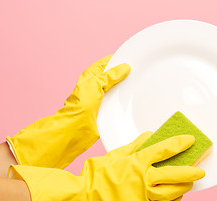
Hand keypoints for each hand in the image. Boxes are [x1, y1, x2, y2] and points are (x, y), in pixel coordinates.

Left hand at [7, 55, 129, 168]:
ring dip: (124, 87)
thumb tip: (124, 67)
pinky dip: (123, 99)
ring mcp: (101, 98)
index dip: (117, 60)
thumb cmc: (81, 105)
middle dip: (123, 74)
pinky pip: (117, 101)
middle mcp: (96, 85)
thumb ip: (110, 76)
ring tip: (139, 83)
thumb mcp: (96, 84)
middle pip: (112, 76)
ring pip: (116, 89)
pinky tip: (132, 98)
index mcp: (91, 76)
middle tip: (138, 70)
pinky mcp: (106, 109)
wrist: (77, 128)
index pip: (106, 63)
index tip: (131, 58)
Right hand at [9, 133, 204, 200]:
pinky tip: (178, 195)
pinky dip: (173, 200)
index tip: (190, 140)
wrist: (87, 195)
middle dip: (191, 170)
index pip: (164, 150)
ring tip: (191, 182)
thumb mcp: (117, 152)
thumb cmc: (100, 172)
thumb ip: (137, 143)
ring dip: (184, 186)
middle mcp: (144, 178)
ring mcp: (144, 196)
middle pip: (174, 174)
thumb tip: (151, 134)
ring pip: (172, 191)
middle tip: (201, 169)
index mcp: (138, 161)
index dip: (179, 144)